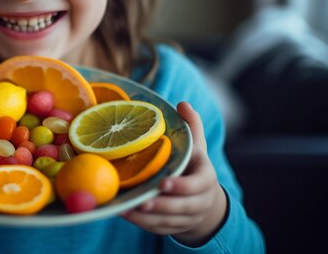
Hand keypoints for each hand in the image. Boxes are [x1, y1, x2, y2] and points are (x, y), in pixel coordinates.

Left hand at [121, 101, 226, 246]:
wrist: (204, 199)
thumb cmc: (194, 166)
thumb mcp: (196, 146)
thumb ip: (191, 125)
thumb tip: (183, 103)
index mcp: (206, 178)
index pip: (198, 184)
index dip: (182, 186)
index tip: (163, 182)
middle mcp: (200, 200)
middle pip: (183, 206)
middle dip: (162, 205)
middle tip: (142, 200)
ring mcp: (188, 217)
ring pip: (169, 221)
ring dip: (148, 217)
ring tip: (128, 208)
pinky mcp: (175, 227)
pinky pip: (159, 228)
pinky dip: (142, 223)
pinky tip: (125, 213)